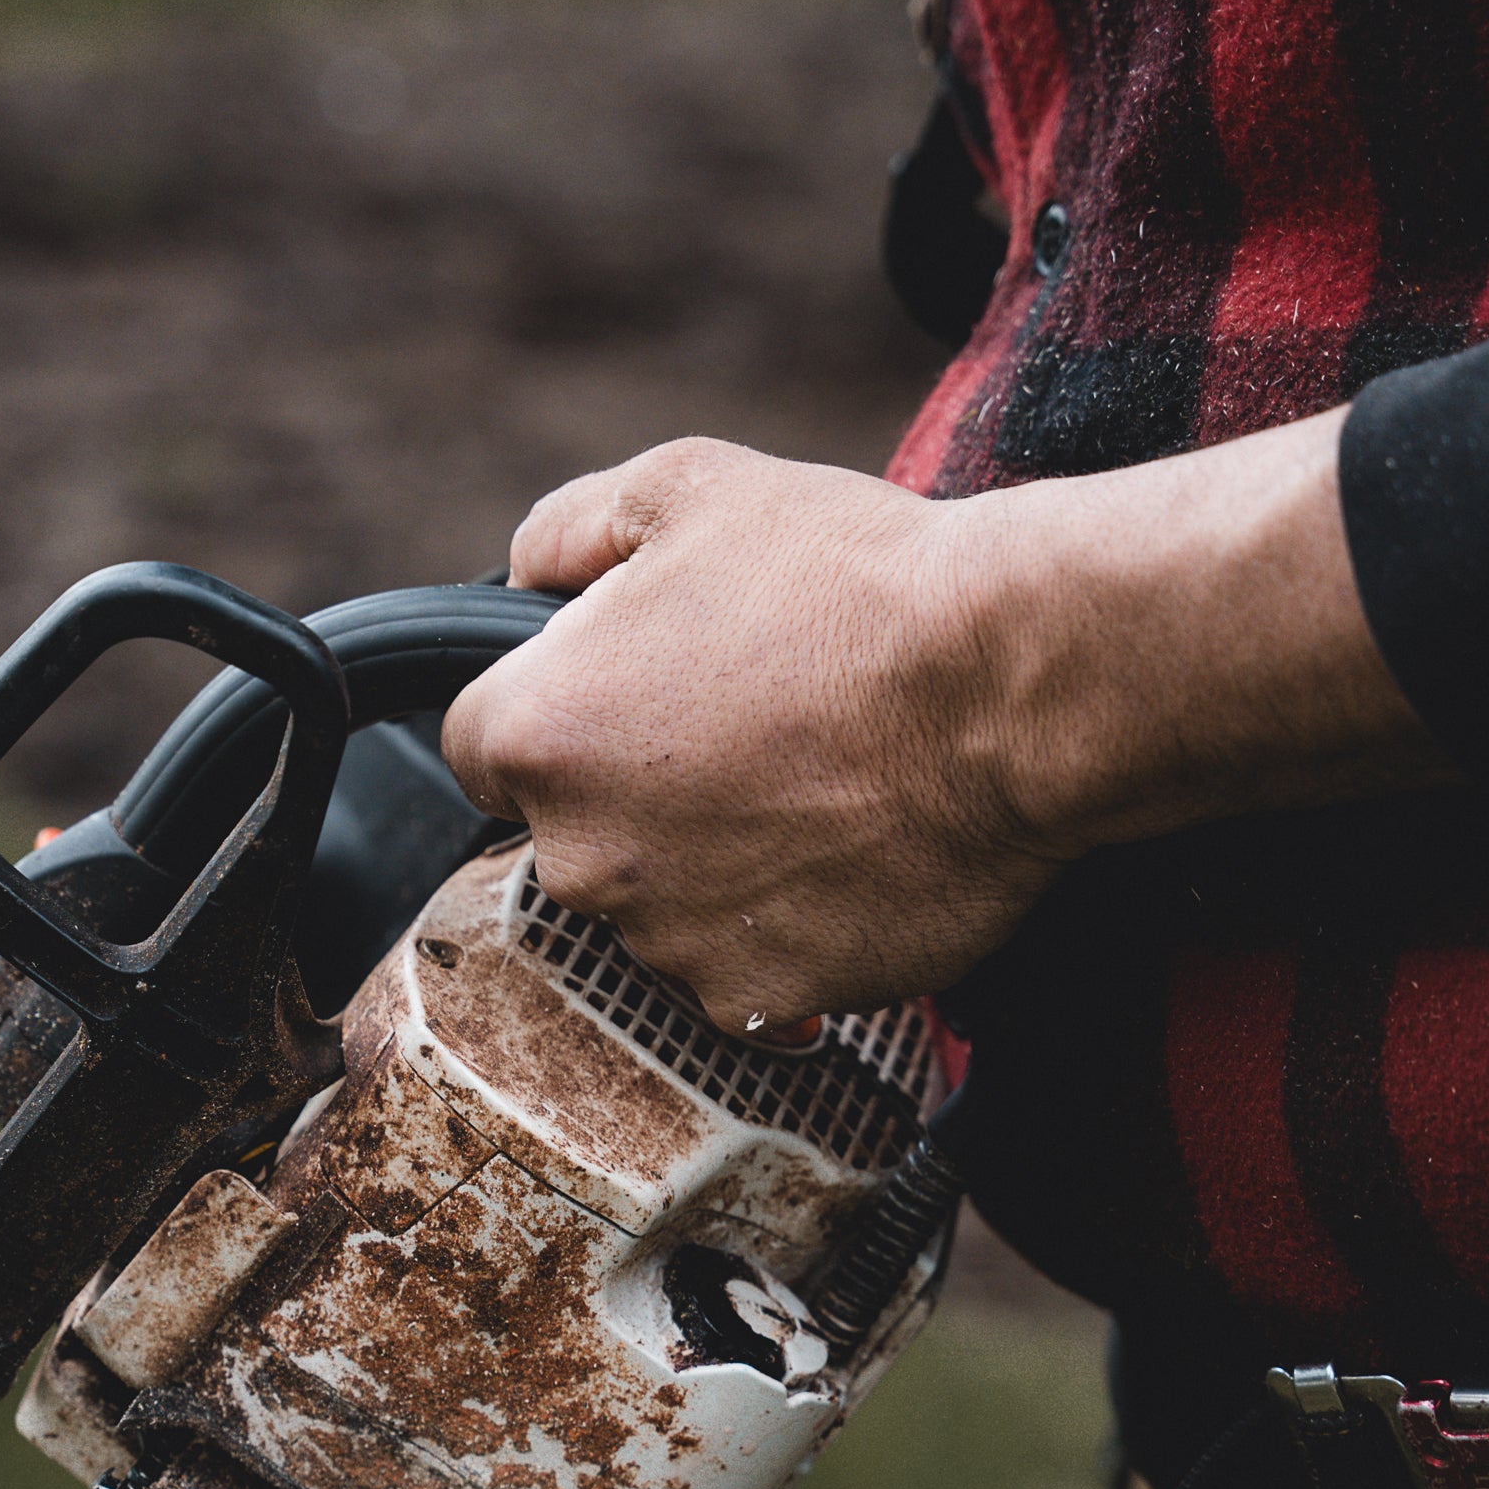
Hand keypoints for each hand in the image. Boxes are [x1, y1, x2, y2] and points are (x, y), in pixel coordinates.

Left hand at [442, 422, 1445, 1030]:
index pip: (479, 750)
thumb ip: (567, 532)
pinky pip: (749, 972)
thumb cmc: (855, 583)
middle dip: (641, 794)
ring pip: (664, 910)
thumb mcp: (689, 487)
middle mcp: (579, 858)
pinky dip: (790, 929)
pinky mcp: (759, 1001)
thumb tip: (524, 576)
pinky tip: (851, 855)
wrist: (1009, 692)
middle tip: (751, 734)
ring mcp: (669, 942)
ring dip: (716, 866)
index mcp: (536, 734)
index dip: (558, 716)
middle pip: (575, 838)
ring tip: (817, 790)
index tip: (628, 703)